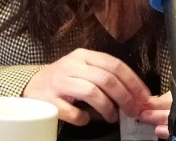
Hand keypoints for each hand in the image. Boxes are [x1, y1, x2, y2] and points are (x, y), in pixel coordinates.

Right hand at [22, 48, 150, 125]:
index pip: (115, 65)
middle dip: (125, 97)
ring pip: (92, 92)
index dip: (133, 81)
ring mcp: (60, 81)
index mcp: (84, 56)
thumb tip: (134, 94)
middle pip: (106, 79)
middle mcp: (72, 65)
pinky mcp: (50, 99)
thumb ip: (104, 76)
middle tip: (133, 111)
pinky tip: (85, 119)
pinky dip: (83, 118)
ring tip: (112, 117)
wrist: (31, 86)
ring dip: (107, 107)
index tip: (144, 96)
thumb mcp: (83, 69)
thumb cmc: (64, 79)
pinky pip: (72, 111)